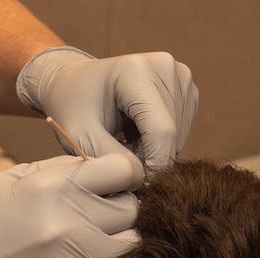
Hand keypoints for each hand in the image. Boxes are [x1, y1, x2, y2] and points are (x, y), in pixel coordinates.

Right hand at [0, 154, 141, 257]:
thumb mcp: (11, 181)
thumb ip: (60, 172)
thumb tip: (102, 167)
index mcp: (53, 188)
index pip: (125, 169)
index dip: (123, 175)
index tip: (113, 184)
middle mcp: (68, 224)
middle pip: (131, 210)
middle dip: (118, 210)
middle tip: (95, 217)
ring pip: (128, 246)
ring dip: (113, 243)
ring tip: (85, 243)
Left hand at [17, 47, 197, 170]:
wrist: (75, 84)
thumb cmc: (74, 110)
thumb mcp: (81, 139)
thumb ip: (111, 160)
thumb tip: (142, 178)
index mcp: (136, 72)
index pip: (161, 130)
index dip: (154, 166)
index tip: (137, 189)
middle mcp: (164, 66)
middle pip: (172, 134)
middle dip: (149, 158)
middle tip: (118, 159)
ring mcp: (178, 73)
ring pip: (179, 135)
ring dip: (153, 150)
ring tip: (123, 143)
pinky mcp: (185, 85)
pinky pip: (181, 129)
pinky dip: (159, 140)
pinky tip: (135, 133)